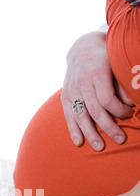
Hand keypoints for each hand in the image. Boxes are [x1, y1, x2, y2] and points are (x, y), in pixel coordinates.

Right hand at [61, 31, 133, 150]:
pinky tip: (79, 142)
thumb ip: (121, 84)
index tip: (130, 114)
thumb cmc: (105, 57)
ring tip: (100, 147)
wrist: (82, 48)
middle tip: (120, 140)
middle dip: (109, 127)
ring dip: (91, 133)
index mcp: (96, 73)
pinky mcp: (65, 96)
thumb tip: (129, 103)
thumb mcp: (116, 64)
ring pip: (81, 116)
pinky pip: (69, 116)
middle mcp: (82, 83)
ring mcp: (72, 90)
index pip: (107, 99)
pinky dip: (73, 130)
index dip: (119, 111)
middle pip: (95, 111)